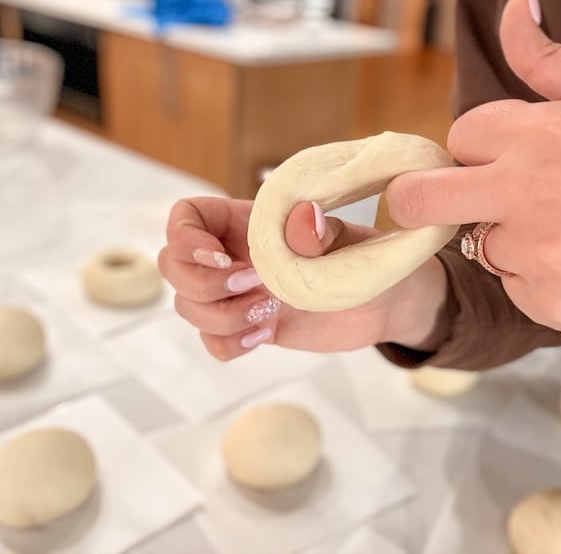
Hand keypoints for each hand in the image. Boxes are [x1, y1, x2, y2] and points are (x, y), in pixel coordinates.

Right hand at [158, 197, 447, 359]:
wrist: (386, 304)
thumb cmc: (369, 259)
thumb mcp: (350, 242)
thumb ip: (321, 233)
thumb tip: (303, 219)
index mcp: (249, 221)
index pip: (186, 217)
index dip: (185, 238)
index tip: (222, 260)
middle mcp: (235, 254)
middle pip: (174, 266)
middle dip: (203, 285)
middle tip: (255, 286)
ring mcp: (239, 293)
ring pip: (189, 307)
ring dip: (221, 316)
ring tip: (268, 312)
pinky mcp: (250, 326)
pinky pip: (212, 341)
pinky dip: (228, 344)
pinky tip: (263, 335)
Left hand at [384, 0, 560, 339]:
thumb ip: (551, 59)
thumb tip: (512, 8)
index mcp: (543, 136)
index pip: (459, 136)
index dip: (481, 146)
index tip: (511, 155)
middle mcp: (531, 196)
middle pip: (419, 198)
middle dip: (422, 195)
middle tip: (463, 197)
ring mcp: (538, 256)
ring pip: (476, 244)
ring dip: (505, 236)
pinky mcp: (550, 304)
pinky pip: (512, 286)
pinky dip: (536, 277)